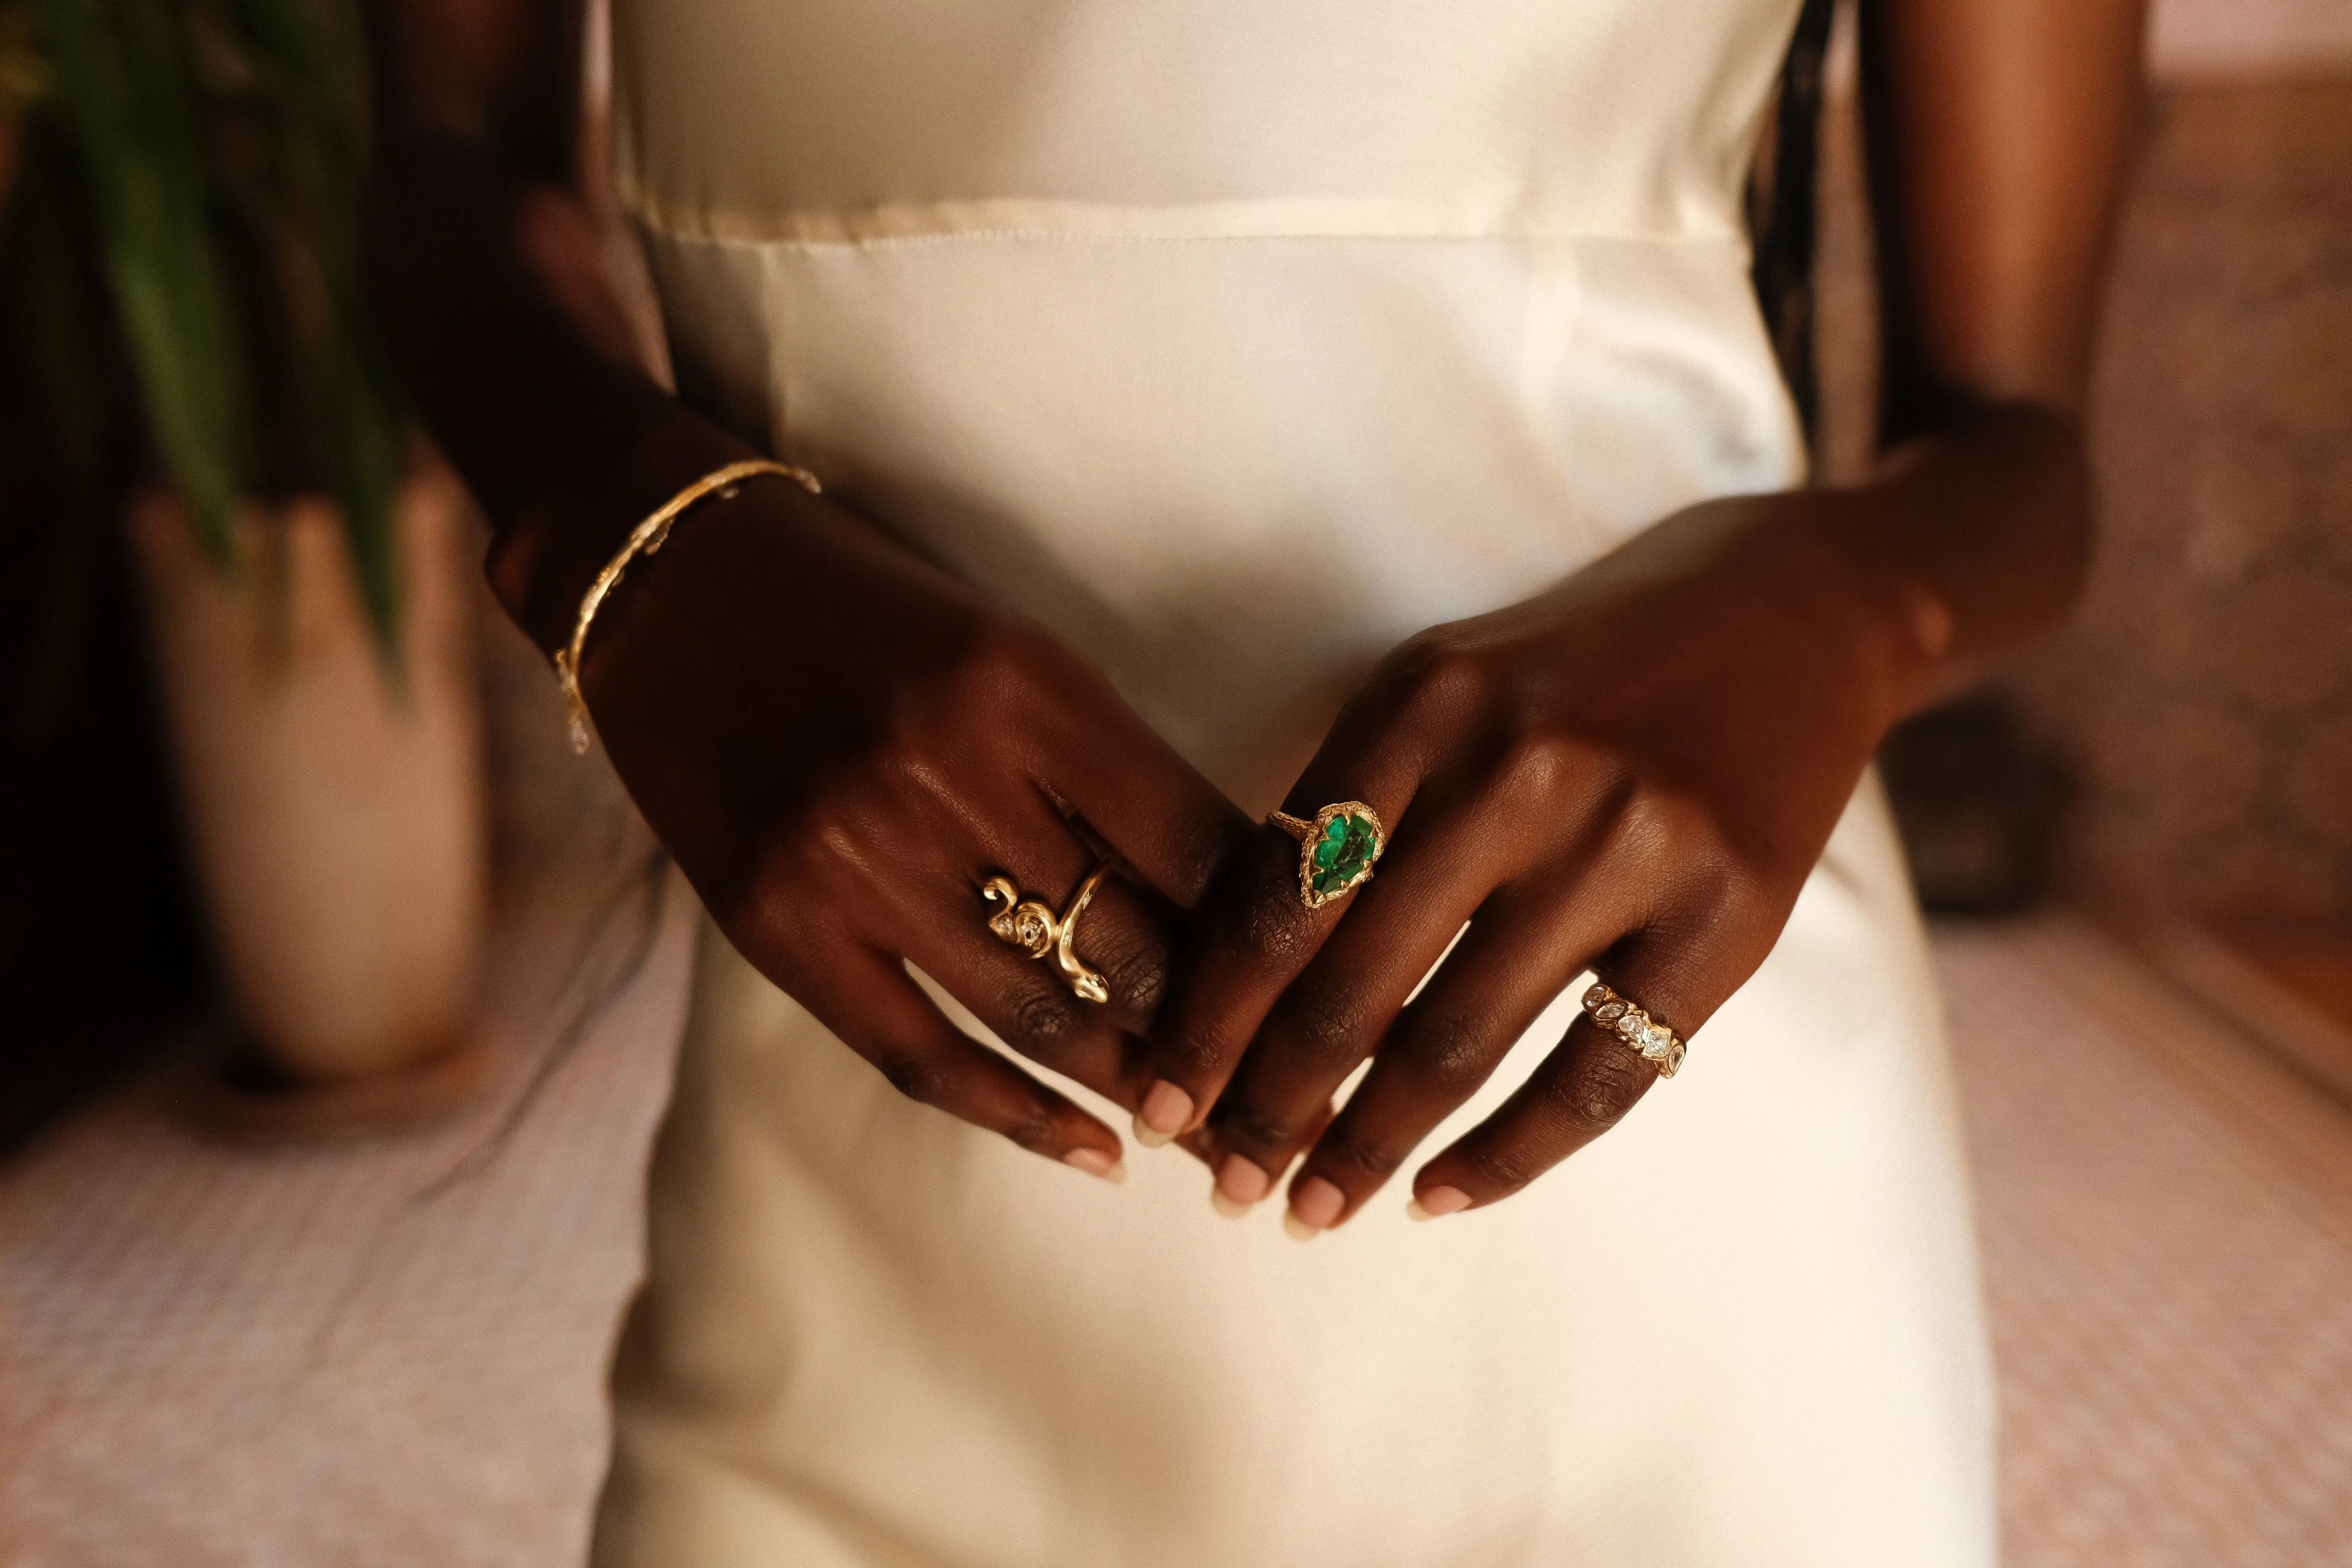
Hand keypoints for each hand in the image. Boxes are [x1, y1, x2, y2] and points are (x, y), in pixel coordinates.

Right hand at [577, 465, 1252, 1175]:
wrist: (669, 584)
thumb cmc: (869, 610)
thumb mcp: (1010, 651)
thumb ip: (1107, 769)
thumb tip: (1226, 902)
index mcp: (1021, 683)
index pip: (1193, 840)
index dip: (1272, 929)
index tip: (1320, 982)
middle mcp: (938, 771)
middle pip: (1125, 940)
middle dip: (1220, 1031)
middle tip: (1287, 1090)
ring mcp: (847, 858)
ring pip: (1036, 1012)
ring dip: (1135, 1084)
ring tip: (1206, 1131)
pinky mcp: (776, 927)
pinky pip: (920, 1054)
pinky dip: (1017, 1114)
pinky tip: (1091, 1151)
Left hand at [1136, 490, 1928, 1224]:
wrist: (1787, 616)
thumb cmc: (1577, 670)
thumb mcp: (1444, 689)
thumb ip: (1347, 805)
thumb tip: (1238, 986)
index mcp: (1426, 703)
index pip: (1279, 896)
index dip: (1207, 1019)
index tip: (1157, 1100)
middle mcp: (1521, 768)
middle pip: (1353, 983)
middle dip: (1269, 1104)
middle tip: (1220, 1181)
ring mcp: (1631, 843)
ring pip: (1459, 1040)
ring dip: (1368, 1146)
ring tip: (1312, 1212)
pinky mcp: (1723, 916)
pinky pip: (1595, 1075)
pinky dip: (1505, 1154)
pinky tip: (1438, 1197)